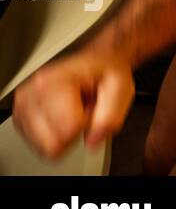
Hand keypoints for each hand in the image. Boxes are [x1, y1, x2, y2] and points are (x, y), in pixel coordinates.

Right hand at [11, 46, 135, 159]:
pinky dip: (54, 134)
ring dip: (64, 133)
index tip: (93, 106)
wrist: (95, 60)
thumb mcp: (121, 87)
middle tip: (85, 108)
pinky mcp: (20, 117)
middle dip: (74, 131)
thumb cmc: (106, 70)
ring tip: (75, 108)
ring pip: (44, 147)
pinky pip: (39, 145)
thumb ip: (111, 116)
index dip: (88, 123)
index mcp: (54, 82)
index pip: (68, 129)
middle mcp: (31, 93)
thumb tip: (93, 140)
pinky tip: (63, 113)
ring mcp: (22, 106)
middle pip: (53, 143)